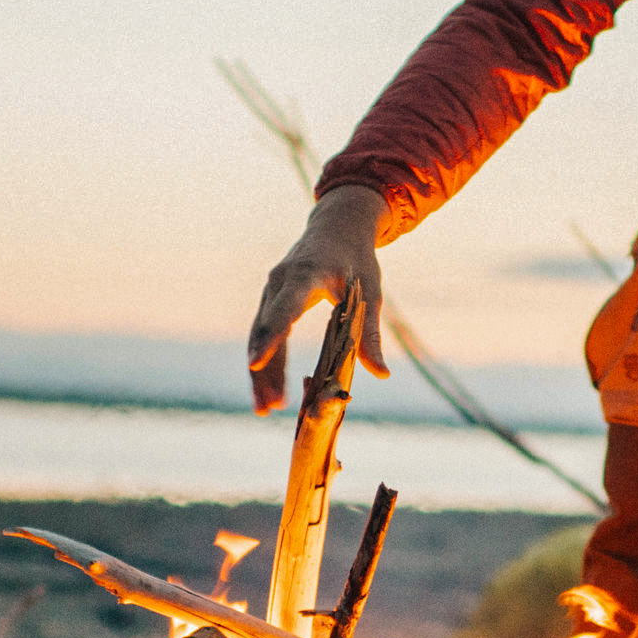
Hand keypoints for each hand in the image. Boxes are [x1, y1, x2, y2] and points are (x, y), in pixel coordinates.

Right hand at [246, 185, 391, 411]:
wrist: (336, 227)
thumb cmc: (356, 259)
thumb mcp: (370, 292)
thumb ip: (370, 333)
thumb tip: (381, 374)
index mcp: (306, 275)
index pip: (284, 308)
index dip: (271, 336)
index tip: (256, 363)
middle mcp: (280, 281)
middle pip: (265, 330)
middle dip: (265, 370)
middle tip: (269, 407)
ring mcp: (271, 290)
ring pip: (259, 336)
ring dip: (260, 373)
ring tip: (265, 410)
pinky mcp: (270, 300)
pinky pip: (262, 334)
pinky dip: (264, 363)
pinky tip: (268, 392)